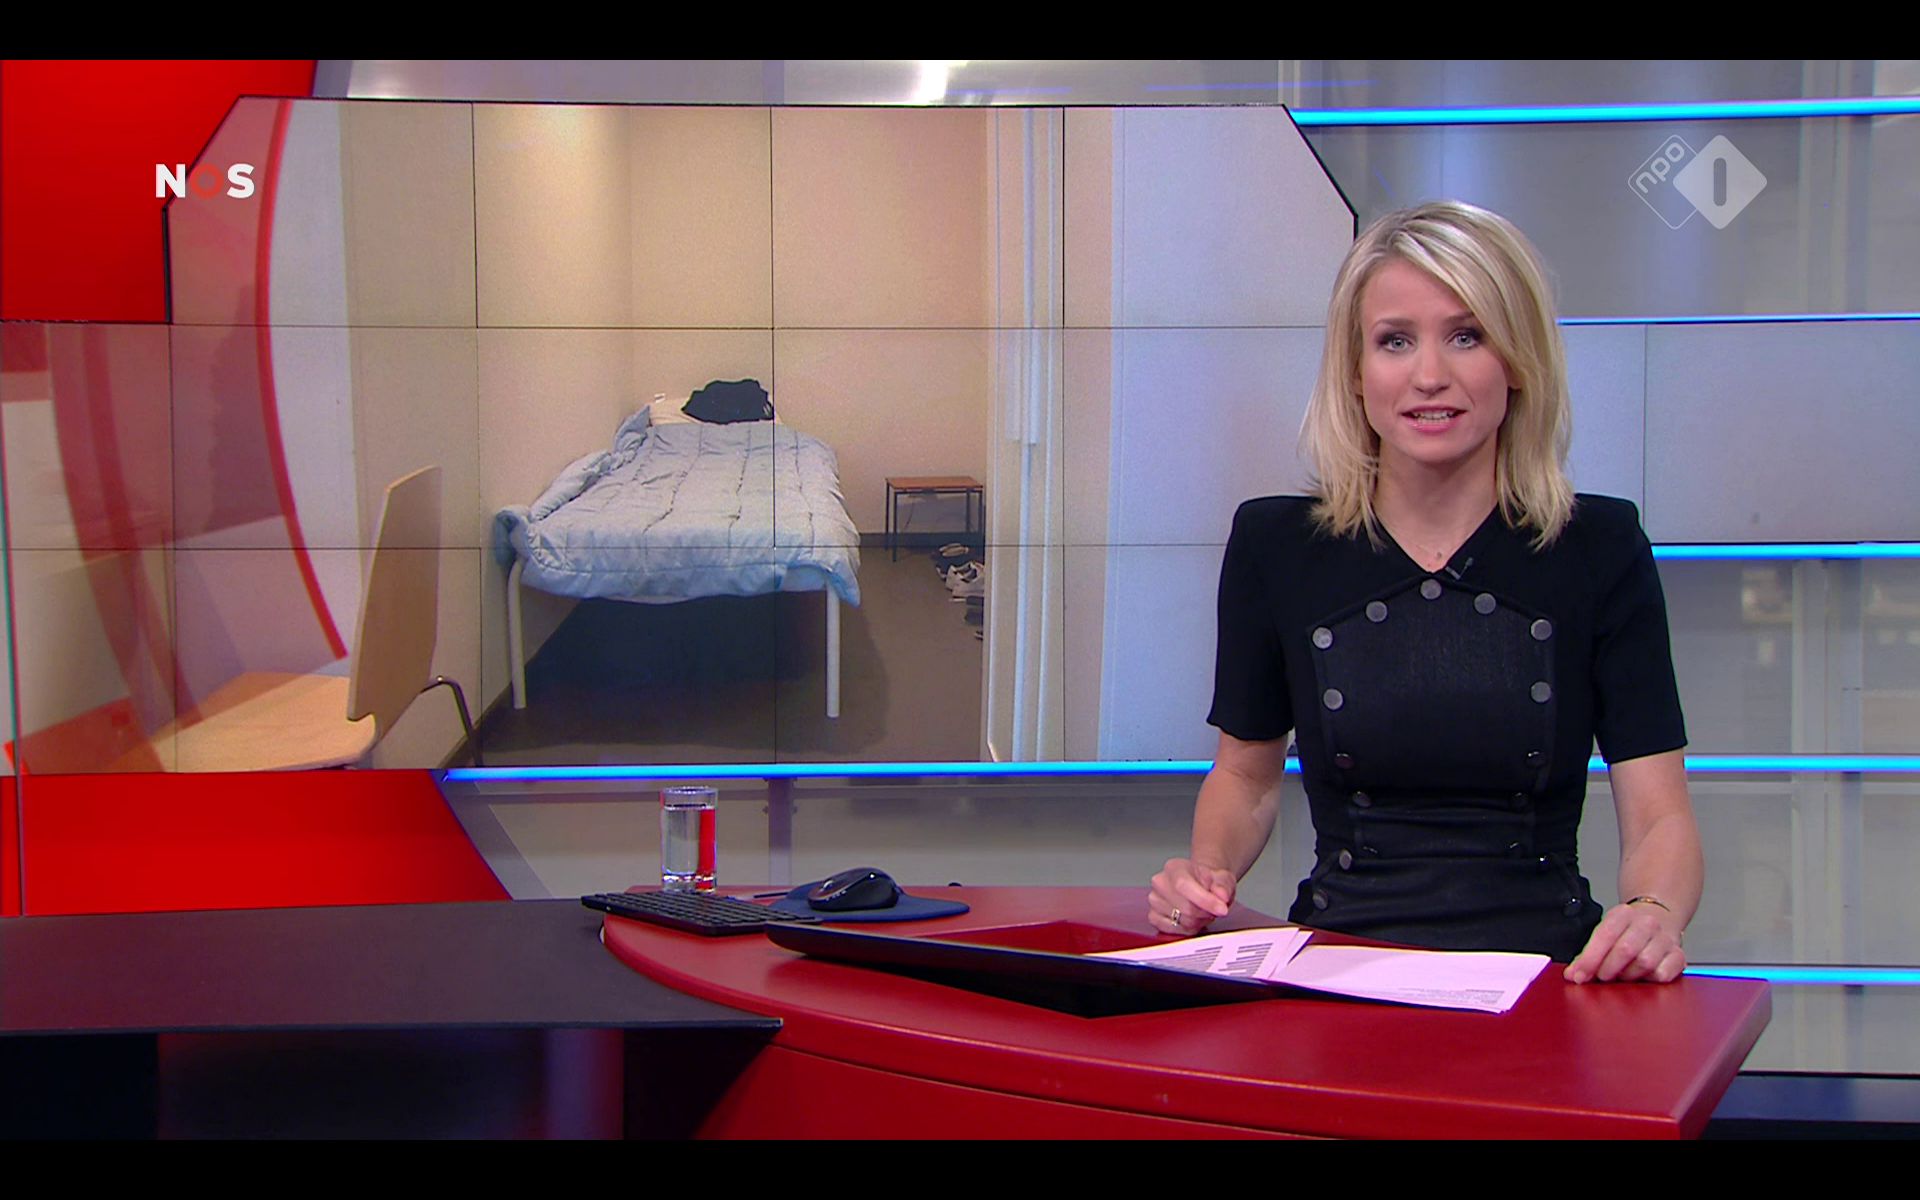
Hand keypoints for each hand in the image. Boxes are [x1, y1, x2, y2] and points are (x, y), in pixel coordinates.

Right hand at [1149, 858, 1235, 935]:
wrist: (1200, 885)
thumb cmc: (1208, 882)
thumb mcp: (1223, 878)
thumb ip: (1223, 885)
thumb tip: (1221, 895)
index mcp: (1174, 868)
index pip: (1184, 885)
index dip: (1205, 900)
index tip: (1222, 909)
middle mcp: (1160, 883)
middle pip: (1186, 908)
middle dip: (1205, 913)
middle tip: (1214, 909)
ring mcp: (1154, 900)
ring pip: (1182, 921)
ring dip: (1198, 921)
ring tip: (1202, 912)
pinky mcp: (1153, 917)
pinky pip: (1174, 931)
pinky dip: (1188, 929)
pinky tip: (1192, 919)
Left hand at [1564, 901, 1685, 983]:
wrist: (1659, 918)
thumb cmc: (1626, 932)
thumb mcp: (1604, 935)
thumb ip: (1587, 956)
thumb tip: (1573, 975)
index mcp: (1623, 914)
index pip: (1604, 935)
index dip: (1590, 959)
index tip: (1579, 976)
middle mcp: (1647, 923)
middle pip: (1625, 949)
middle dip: (1608, 968)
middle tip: (1601, 977)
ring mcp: (1665, 939)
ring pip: (1645, 962)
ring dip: (1629, 975)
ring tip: (1622, 976)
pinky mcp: (1678, 955)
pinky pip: (1663, 974)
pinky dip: (1650, 980)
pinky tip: (1642, 977)